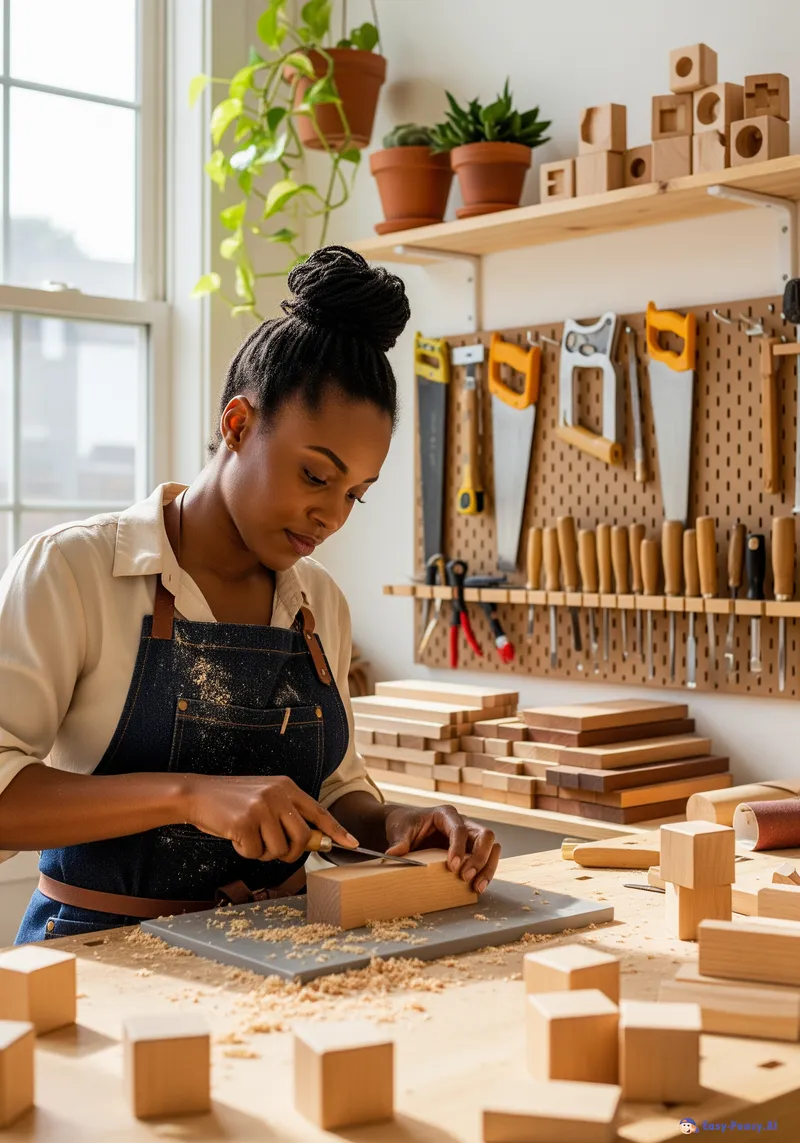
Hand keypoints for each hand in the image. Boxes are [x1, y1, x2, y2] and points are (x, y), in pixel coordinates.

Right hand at [183, 774, 358, 862]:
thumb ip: (288, 814)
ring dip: (263, 851)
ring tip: (249, 835)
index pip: (319, 812)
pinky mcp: (244, 822)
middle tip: (272, 848)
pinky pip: (255, 853)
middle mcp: (278, 795)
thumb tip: (313, 840)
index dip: (336, 830)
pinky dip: (245, 851)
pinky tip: (235, 835)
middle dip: (290, 852)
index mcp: (286, 787)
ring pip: (278, 849)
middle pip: (301, 838)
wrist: (198, 794)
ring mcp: (261, 807)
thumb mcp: (266, 799)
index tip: (352, 844)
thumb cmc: (234, 802)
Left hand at [383, 805, 499, 893]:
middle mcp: (463, 823)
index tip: (452, 867)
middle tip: (466, 877)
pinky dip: (485, 872)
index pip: (459, 829)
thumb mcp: (399, 830)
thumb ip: (399, 841)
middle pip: (485, 835)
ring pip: (491, 847)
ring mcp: (469, 836)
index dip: (458, 847)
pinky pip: (486, 859)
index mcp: (446, 814)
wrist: (406, 826)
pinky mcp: (470, 850)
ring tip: (477, 887)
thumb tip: (393, 855)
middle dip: (479, 857)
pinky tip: (477, 887)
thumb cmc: (404, 824)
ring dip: (487, 867)